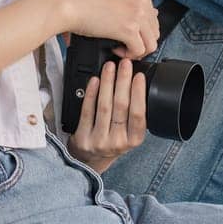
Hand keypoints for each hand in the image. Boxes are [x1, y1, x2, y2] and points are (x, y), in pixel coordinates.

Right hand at [55, 0, 159, 58]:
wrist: (70, 4)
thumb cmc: (86, 1)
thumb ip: (134, 6)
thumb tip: (152, 15)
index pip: (154, 21)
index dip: (141, 33)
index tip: (127, 35)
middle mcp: (143, 3)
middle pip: (155, 34)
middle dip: (140, 43)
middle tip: (123, 44)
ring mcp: (137, 15)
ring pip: (151, 45)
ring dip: (136, 51)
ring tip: (120, 48)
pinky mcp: (129, 30)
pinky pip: (139, 51)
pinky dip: (127, 55)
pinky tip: (115, 49)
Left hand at [67, 58, 146, 172]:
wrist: (91, 159)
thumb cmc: (113, 140)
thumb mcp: (129, 133)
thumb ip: (133, 115)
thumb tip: (137, 83)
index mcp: (134, 139)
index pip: (138, 114)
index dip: (138, 93)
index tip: (139, 75)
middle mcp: (118, 142)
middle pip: (121, 106)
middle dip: (123, 81)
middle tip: (125, 64)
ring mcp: (99, 140)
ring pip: (104, 106)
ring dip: (108, 83)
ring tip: (110, 67)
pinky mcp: (83, 137)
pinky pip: (87, 111)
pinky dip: (91, 93)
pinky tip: (95, 80)